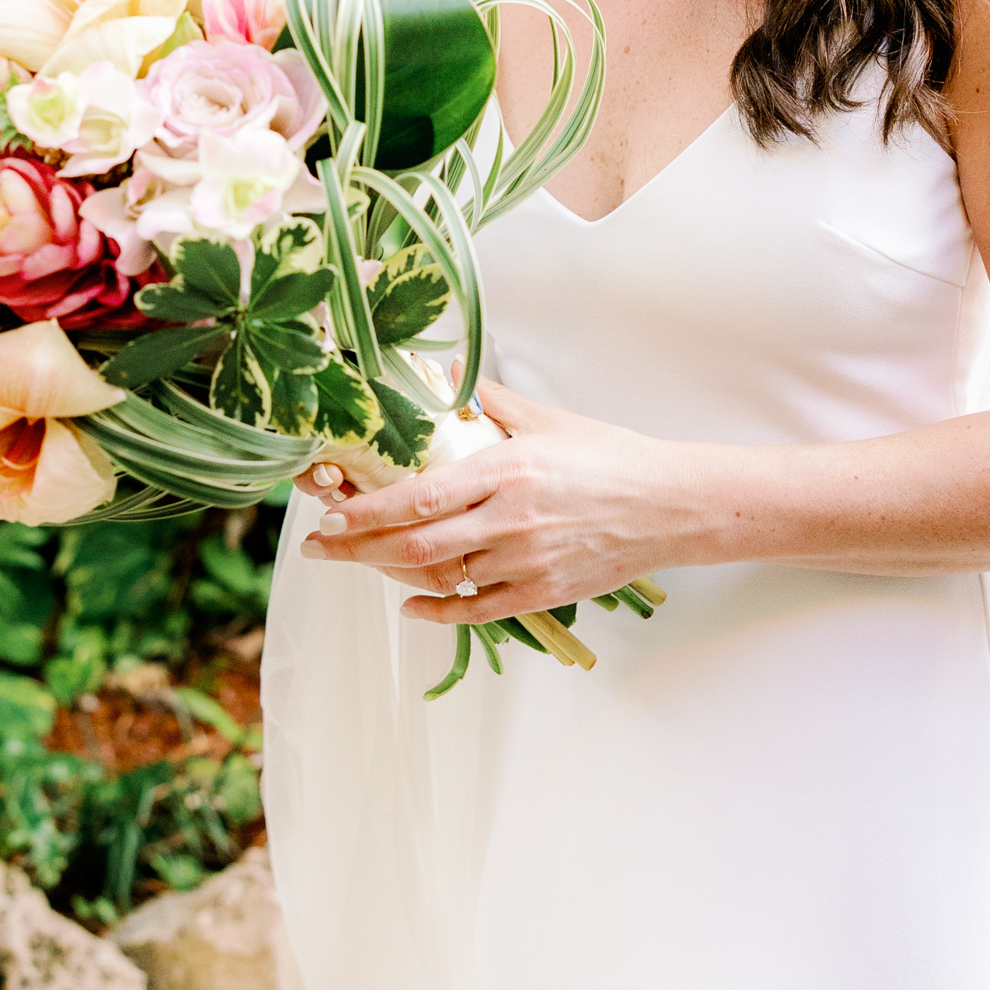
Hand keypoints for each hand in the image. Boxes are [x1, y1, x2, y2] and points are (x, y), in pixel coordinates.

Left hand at [298, 376, 677, 624]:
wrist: (669, 506)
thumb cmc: (610, 458)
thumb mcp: (550, 420)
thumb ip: (494, 404)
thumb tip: (448, 379)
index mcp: (506, 469)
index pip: (420, 494)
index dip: (368, 509)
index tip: (331, 512)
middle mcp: (510, 518)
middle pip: (416, 544)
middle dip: (358, 546)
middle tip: (320, 546)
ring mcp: (526, 561)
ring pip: (442, 577)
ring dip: (392, 574)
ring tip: (358, 563)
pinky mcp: (543, 592)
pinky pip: (478, 610)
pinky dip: (439, 611)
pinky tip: (412, 604)